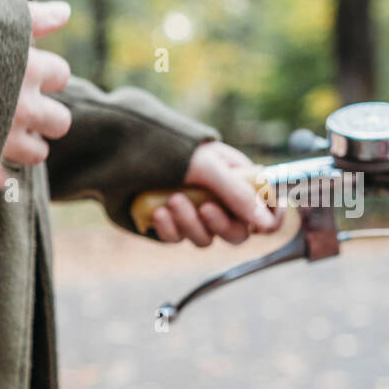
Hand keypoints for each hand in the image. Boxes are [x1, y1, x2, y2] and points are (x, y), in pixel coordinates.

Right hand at [0, 1, 73, 193]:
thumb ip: (28, 16)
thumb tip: (65, 12)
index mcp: (27, 67)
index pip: (60, 75)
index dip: (43, 74)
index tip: (22, 72)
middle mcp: (22, 107)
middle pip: (59, 122)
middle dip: (44, 117)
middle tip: (18, 111)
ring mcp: (0, 142)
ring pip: (36, 154)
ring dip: (23, 147)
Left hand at [149, 141, 279, 245]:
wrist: (119, 150)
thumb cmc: (169, 148)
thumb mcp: (208, 166)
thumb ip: (238, 193)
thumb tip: (265, 224)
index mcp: (238, 178)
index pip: (267, 207)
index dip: (269, 219)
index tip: (261, 225)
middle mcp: (219, 198)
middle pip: (237, 232)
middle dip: (222, 224)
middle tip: (205, 208)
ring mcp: (194, 214)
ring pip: (206, 239)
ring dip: (190, 223)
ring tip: (172, 199)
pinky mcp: (170, 225)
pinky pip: (178, 239)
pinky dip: (169, 228)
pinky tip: (158, 212)